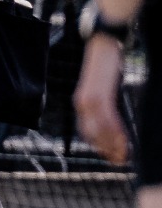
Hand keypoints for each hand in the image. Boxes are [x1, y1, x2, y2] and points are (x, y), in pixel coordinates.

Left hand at [75, 37, 130, 164]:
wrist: (102, 45)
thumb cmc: (105, 67)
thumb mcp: (103, 88)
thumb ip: (105, 103)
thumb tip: (113, 117)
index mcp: (81, 103)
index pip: (87, 130)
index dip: (98, 146)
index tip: (109, 156)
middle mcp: (82, 103)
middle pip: (92, 134)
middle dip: (105, 150)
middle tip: (118, 162)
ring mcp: (89, 100)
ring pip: (100, 130)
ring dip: (113, 145)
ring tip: (124, 157)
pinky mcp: (99, 95)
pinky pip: (108, 119)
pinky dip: (116, 133)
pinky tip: (125, 142)